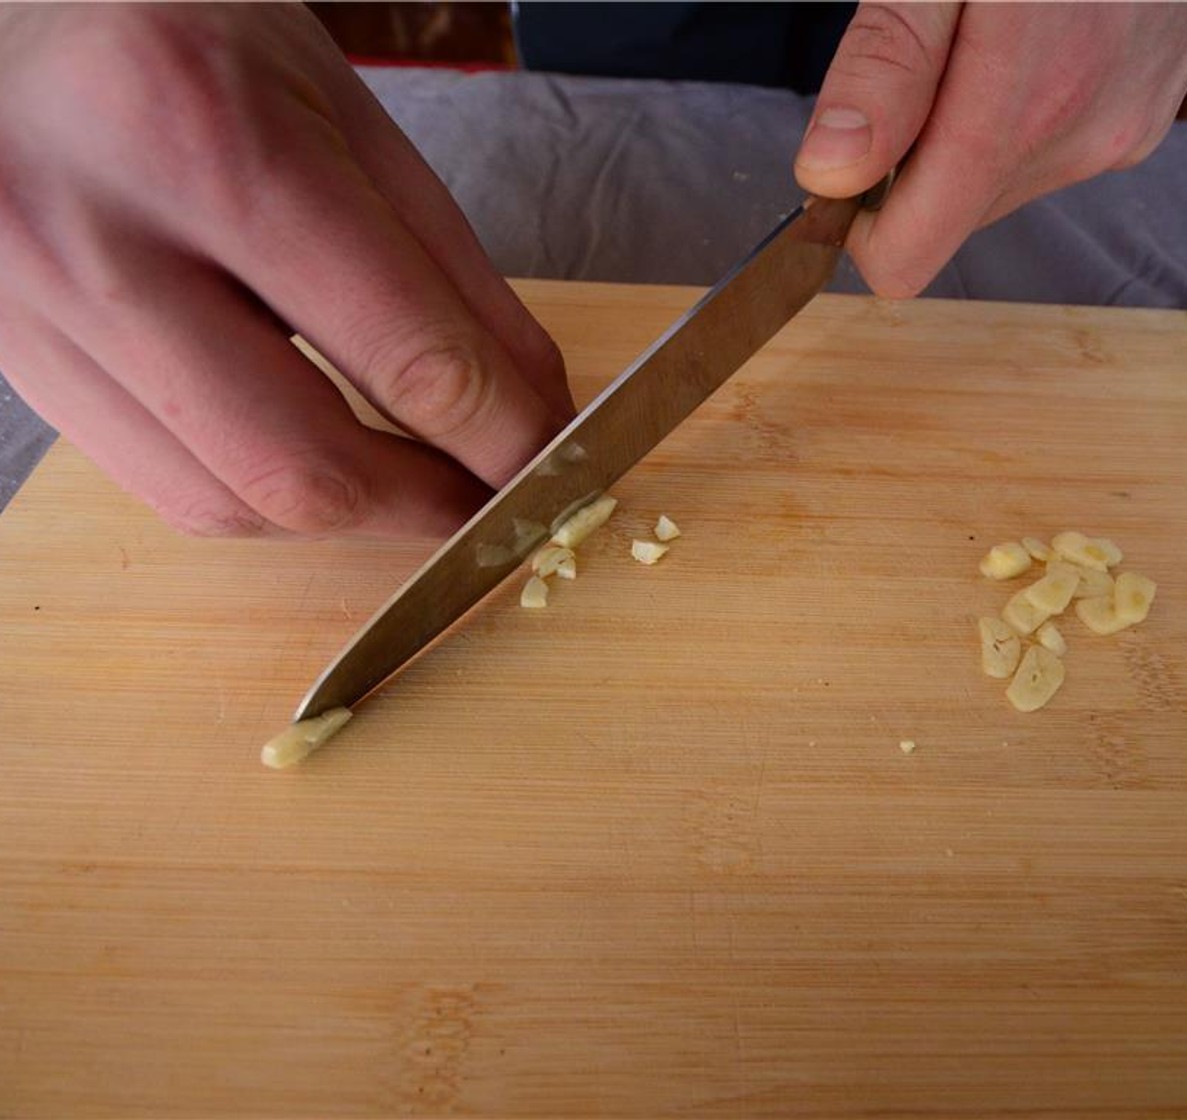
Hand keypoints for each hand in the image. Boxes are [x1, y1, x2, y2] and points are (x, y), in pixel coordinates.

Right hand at [0, 4, 573, 537]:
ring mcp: (32, 313)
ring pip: (227, 503)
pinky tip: (311, 455)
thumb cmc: (185, 41)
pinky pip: (164, 488)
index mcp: (205, 140)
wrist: (4, 21)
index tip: (556, 468)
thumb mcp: (347, 115)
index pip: (404, 355)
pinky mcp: (16, 364)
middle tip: (490, 498)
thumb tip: (534, 412)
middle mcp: (95, 238)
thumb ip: (450, 273)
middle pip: (301, 467)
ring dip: (349, 515)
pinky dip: (264, 499)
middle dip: (428, 508)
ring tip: (411, 479)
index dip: (505, 441)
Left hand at [794, 2, 1186, 296]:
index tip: (848, 152)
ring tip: (994, 28)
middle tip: (927, 52)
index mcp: (1019, 109)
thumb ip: (886, 66)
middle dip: (917, 154)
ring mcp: (1123, 132)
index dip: (857, 219)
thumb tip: (832, 172)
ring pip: (996, 182)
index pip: (905, 257)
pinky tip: (1038, 29)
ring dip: (971, 127)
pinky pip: (1050, 148)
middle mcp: (1080, 141)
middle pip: (948, 217)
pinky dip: (1025, 107)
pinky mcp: (1147, 117)